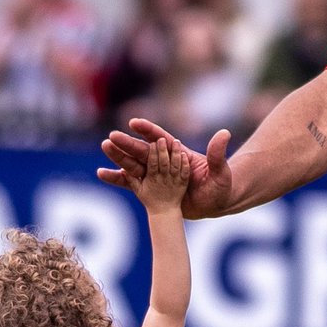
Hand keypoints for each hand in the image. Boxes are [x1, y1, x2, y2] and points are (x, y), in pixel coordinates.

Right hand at [98, 119, 233, 219]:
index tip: (134, 122)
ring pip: (134, 163)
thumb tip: (224, 133)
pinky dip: (116, 178)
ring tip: (105, 147)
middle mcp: (165, 161)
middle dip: (128, 143)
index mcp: (180, 154)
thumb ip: (218, 154)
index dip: (149, 130)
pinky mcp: (150, 188)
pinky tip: (101, 173)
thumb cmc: (221, 185)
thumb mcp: (221, 171)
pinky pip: (130, 183)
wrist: (215, 203)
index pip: (162, 139)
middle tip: (112, 136)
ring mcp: (156, 174)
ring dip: (119, 156)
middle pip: (144, 150)